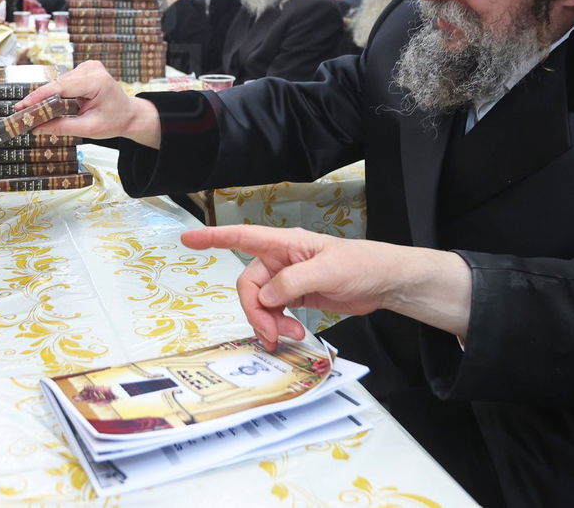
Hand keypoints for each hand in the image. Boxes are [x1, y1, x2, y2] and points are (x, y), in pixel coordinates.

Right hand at [15, 60, 160, 146]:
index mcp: (97, 81)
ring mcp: (88, 66)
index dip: (40, 96)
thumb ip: (62, 127)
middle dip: (39, 99)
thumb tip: (37, 128)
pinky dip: (55, 93)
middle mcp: (92, 69)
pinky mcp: (84, 69)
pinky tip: (47, 104)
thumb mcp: (88, 129)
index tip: (22, 106)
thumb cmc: (114, 121)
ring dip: (47, 96)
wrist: (130, 114)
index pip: (62, 87)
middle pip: (58, 84)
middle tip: (21, 112)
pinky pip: (63, 82)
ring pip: (59, 82)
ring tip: (31, 111)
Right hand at [180, 226, 472, 348]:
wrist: (385, 282)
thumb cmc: (362, 265)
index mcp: (285, 244)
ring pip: (260, 302)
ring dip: (269, 322)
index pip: (242, 237)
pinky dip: (278, 326)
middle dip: (256, 311)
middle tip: (272, 335)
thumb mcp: (329, 270)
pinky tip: (293, 335)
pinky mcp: (297, 297)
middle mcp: (281, 260)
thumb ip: (293, 281)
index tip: (188, 239)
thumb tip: (267, 296)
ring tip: (290, 337)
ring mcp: (288, 279)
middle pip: (249, 284)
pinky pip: (274, 312)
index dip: (213, 237)